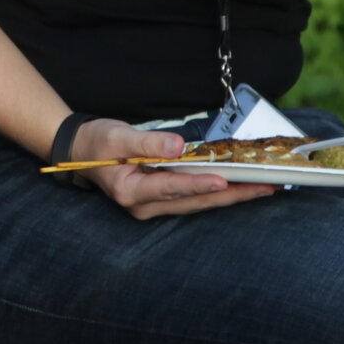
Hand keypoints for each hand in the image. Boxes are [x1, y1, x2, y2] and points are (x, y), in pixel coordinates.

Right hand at [73, 119, 274, 221]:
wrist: (81, 151)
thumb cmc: (97, 142)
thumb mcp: (118, 137)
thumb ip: (148, 143)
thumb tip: (179, 146)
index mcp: (130, 191)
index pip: (170, 187)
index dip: (198, 184)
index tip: (223, 180)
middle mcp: (144, 205)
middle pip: (193, 201)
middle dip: (230, 194)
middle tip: (263, 187)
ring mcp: (153, 206)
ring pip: (197, 203)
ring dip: (229, 196)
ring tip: (260, 188)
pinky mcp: (162, 200)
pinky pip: (193, 199)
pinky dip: (216, 193)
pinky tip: (237, 187)